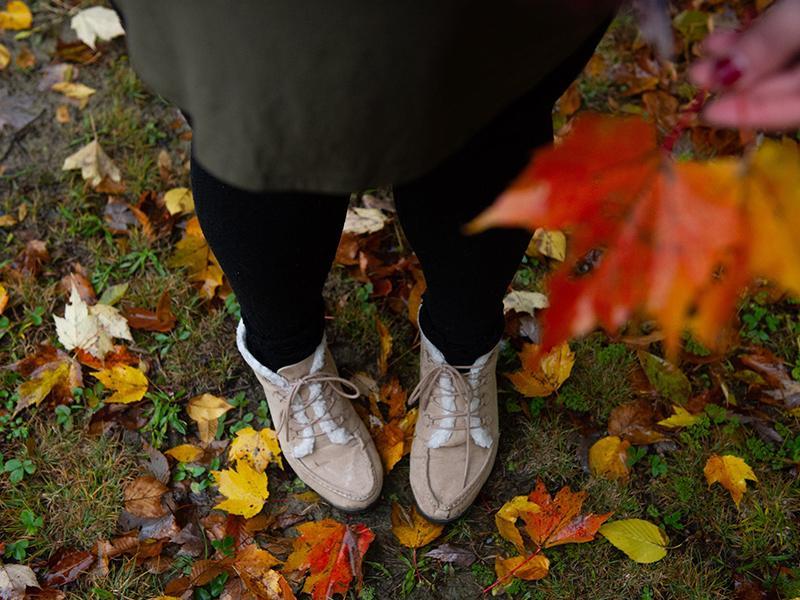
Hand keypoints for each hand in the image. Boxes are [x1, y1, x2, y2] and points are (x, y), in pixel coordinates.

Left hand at [689, 0, 799, 129]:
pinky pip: (794, 42)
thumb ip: (773, 41)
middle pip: (792, 87)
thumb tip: (727, 77)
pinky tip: (723, 39)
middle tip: (698, 75)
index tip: (711, 113)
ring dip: (744, 59)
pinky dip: (761, 40)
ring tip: (705, 53)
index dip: (755, 112)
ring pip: (789, 64)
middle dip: (741, 82)